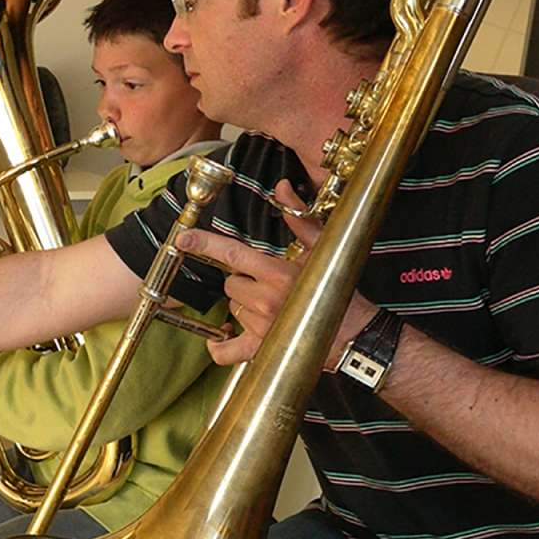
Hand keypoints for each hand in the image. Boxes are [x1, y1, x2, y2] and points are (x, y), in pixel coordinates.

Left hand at [173, 180, 331, 364]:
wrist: (354, 333)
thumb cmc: (337, 287)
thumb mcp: (320, 248)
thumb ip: (297, 216)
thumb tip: (282, 187)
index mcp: (277, 273)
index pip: (232, 254)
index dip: (205, 243)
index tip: (184, 238)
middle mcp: (265, 300)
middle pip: (231, 284)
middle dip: (244, 282)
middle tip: (269, 284)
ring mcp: (261, 328)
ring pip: (232, 309)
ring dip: (243, 307)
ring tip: (271, 306)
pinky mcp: (261, 350)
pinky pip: (225, 351)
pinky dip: (220, 345)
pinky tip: (223, 336)